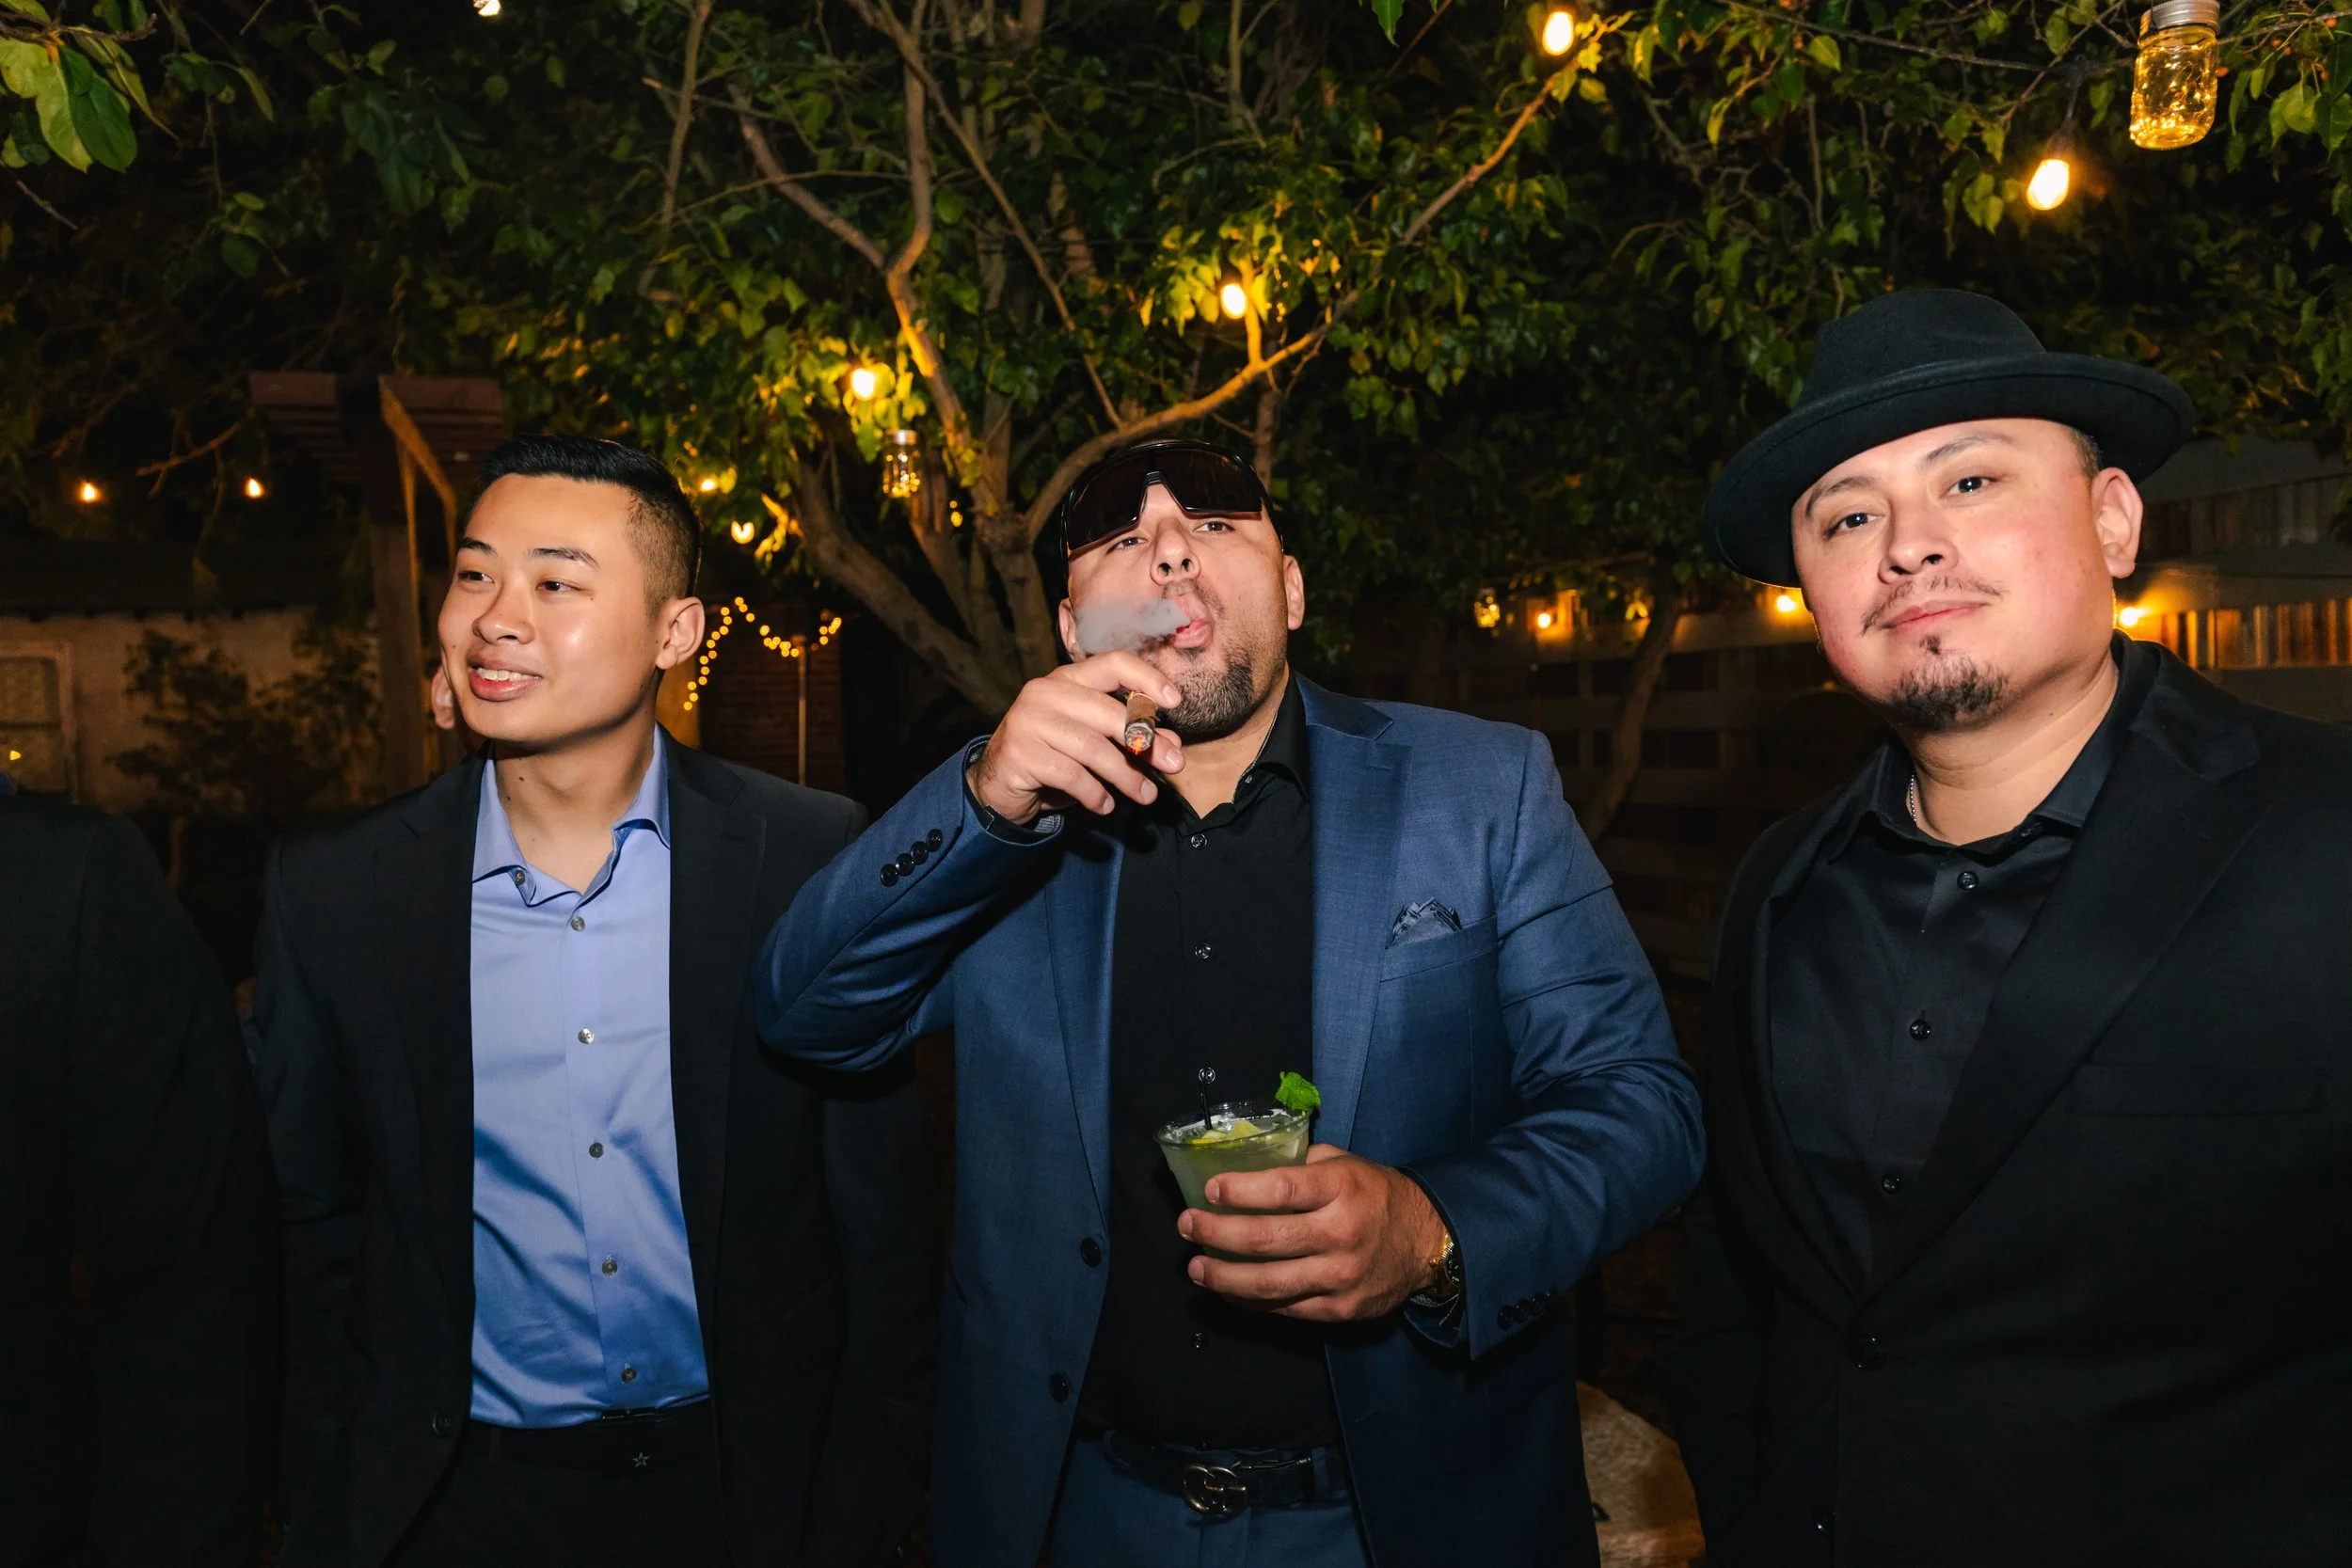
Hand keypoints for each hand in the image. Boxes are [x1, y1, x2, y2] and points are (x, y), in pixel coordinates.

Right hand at [967, 653, 1184, 825]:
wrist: (998, 783)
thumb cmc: (1054, 757)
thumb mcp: (1095, 744)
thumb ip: (1131, 739)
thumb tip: (1173, 745)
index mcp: (1068, 679)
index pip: (1112, 664)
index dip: (1147, 678)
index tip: (1175, 702)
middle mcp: (1045, 692)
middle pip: (1107, 711)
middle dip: (1146, 741)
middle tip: (1175, 765)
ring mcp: (1028, 720)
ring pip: (1091, 747)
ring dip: (1126, 775)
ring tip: (1146, 795)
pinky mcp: (1019, 752)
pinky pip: (1070, 775)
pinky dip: (1094, 793)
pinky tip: (1106, 805)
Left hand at [1180, 1145, 1447, 1322]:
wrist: (1427, 1243)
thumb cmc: (1376, 1195)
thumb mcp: (1345, 1163)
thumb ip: (1300, 1164)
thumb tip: (1246, 1164)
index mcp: (1342, 1188)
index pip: (1282, 1190)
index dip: (1239, 1191)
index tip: (1208, 1190)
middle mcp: (1340, 1233)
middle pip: (1265, 1239)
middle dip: (1216, 1234)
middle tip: (1187, 1226)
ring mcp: (1340, 1276)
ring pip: (1269, 1282)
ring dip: (1223, 1276)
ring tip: (1195, 1267)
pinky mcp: (1339, 1309)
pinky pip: (1285, 1307)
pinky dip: (1250, 1300)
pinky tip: (1228, 1290)